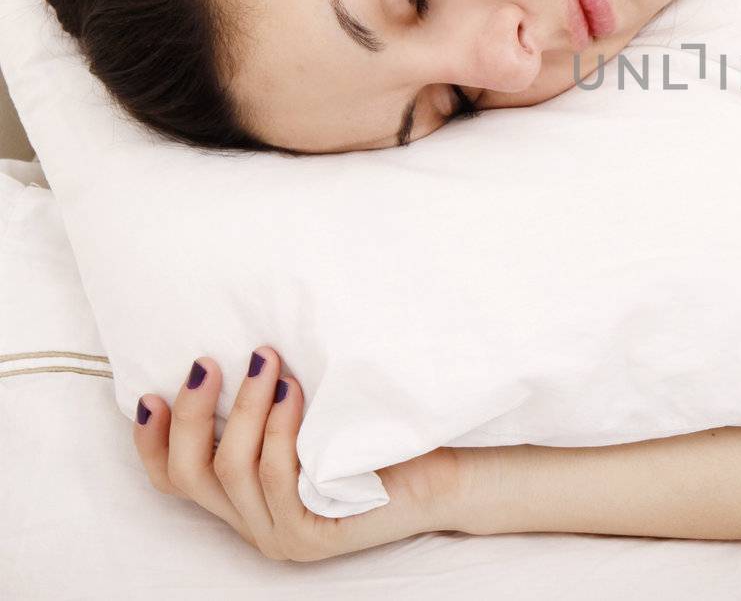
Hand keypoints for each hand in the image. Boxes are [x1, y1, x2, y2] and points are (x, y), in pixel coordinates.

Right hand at [132, 346, 462, 561]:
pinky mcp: (312, 534)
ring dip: (246, 407)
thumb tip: (233, 348)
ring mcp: (282, 534)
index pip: (176, 480)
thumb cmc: (378, 436)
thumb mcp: (311, 418)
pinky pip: (277, 475)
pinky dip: (280, 428)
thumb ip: (269, 408)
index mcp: (247, 500)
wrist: (447, 471)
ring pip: (233, 468)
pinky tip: (293, 393)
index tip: (151, 393)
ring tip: (267, 361)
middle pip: (190, 474)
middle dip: (192, 414)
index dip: (152, 440)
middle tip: (209, 363)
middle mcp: (256, 523)